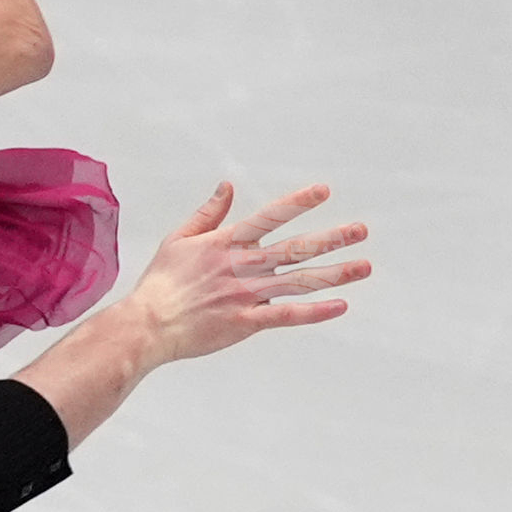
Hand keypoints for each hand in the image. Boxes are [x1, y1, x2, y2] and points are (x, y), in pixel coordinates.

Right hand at [127, 181, 370, 362]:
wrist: (147, 325)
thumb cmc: (160, 284)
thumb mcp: (179, 239)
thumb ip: (208, 213)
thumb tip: (227, 186)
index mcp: (227, 243)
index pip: (270, 216)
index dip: (298, 203)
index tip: (324, 192)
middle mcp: (242, 266)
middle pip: (295, 249)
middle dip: (331, 238)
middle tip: (361, 230)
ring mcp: (246, 295)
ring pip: (299, 281)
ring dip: (334, 273)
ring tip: (363, 266)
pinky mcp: (246, 323)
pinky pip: (287, 315)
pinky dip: (314, 311)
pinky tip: (339, 305)